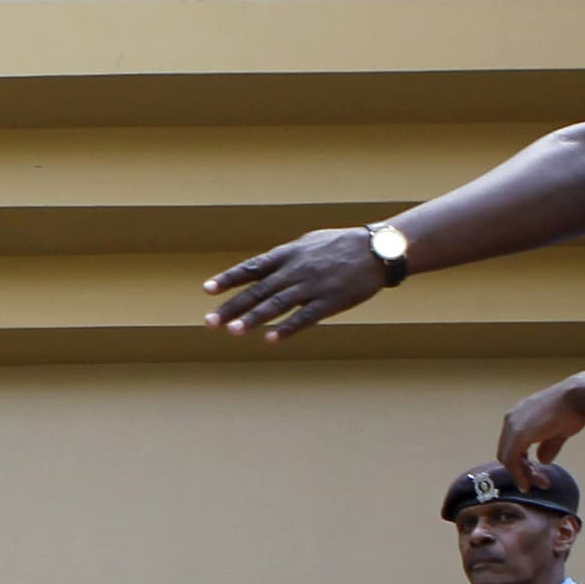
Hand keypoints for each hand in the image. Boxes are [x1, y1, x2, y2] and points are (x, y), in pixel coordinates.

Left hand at [203, 227, 390, 340]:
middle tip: (209, 321)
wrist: (377, 249)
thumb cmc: (339, 246)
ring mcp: (312, 286)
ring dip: (254, 319)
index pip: (252, 268)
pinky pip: (305, 317)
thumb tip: (258, 270)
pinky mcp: (331, 302)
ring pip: (277, 304)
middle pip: (258, 290)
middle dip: (232, 306)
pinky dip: (287, 328)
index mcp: (288, 254)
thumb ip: (282, 258)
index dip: (229, 279)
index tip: (207, 290)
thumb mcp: (307, 243)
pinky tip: (270, 340)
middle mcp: (295, 270)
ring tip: (233, 331)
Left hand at [496, 375, 584, 488]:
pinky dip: (518, 475)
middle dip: (522, 471)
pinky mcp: (518, 434)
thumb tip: (543, 460)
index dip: (522, 463)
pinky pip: (511, 460)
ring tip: (540, 484)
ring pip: (507, 459)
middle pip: (507, 454)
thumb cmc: (573, 409)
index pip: (512, 445)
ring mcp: (513, 426)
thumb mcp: (558, 431)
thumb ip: (548, 445)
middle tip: (539, 482)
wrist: (579, 396)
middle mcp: (511, 420)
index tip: (538, 475)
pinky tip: (528, 484)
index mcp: (519, 417)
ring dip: (522, 476)